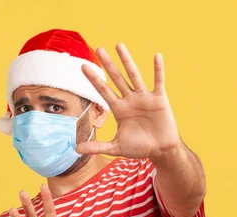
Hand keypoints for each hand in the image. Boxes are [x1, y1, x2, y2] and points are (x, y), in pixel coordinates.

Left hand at [76, 44, 181, 159]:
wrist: (161, 150)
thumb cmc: (140, 147)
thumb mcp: (116, 147)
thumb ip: (97, 147)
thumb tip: (75, 150)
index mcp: (119, 109)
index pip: (103, 91)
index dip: (94, 79)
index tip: (83, 66)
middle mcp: (130, 100)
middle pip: (116, 79)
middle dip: (108, 64)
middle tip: (99, 49)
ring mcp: (144, 98)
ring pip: (134, 76)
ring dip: (127, 61)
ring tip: (119, 46)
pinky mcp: (159, 99)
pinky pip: (158, 82)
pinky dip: (158, 70)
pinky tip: (157, 57)